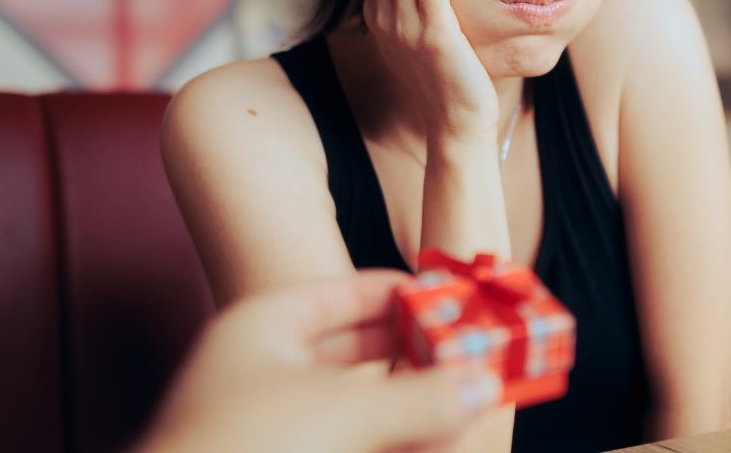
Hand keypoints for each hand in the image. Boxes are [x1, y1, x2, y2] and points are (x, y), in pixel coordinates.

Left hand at [135, 271, 501, 452]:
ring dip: (410, 407)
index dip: (402, 293)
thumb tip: (483, 384)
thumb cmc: (246, 449)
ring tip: (465, 406)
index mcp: (262, 328)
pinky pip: (350, 443)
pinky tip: (432, 443)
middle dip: (415, 356)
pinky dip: (391, 442)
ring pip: (356, 406)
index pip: (344, 293)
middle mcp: (262, 372)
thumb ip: (422, 396)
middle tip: (470, 357)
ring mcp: (269, 427)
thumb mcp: (347, 413)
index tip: (454, 300)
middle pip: (355, 351)